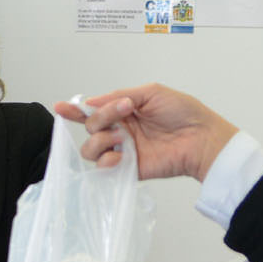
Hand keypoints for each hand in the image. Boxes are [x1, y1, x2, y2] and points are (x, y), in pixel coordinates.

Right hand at [53, 84, 238, 182]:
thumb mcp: (151, 92)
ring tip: (121, 137)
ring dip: (100, 139)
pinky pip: (103, 168)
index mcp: (124, 111)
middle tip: (124, 111)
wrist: (201, 138)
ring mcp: (123, 150)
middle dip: (101, 117)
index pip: (94, 111)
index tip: (61, 106)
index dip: (75, 110)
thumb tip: (91, 101)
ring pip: (91, 148)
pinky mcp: (129, 169)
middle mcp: (121, 130)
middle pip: (90, 127)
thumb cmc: (183, 112)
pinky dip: (106, 161)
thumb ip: (118, 95)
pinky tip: (119, 155)